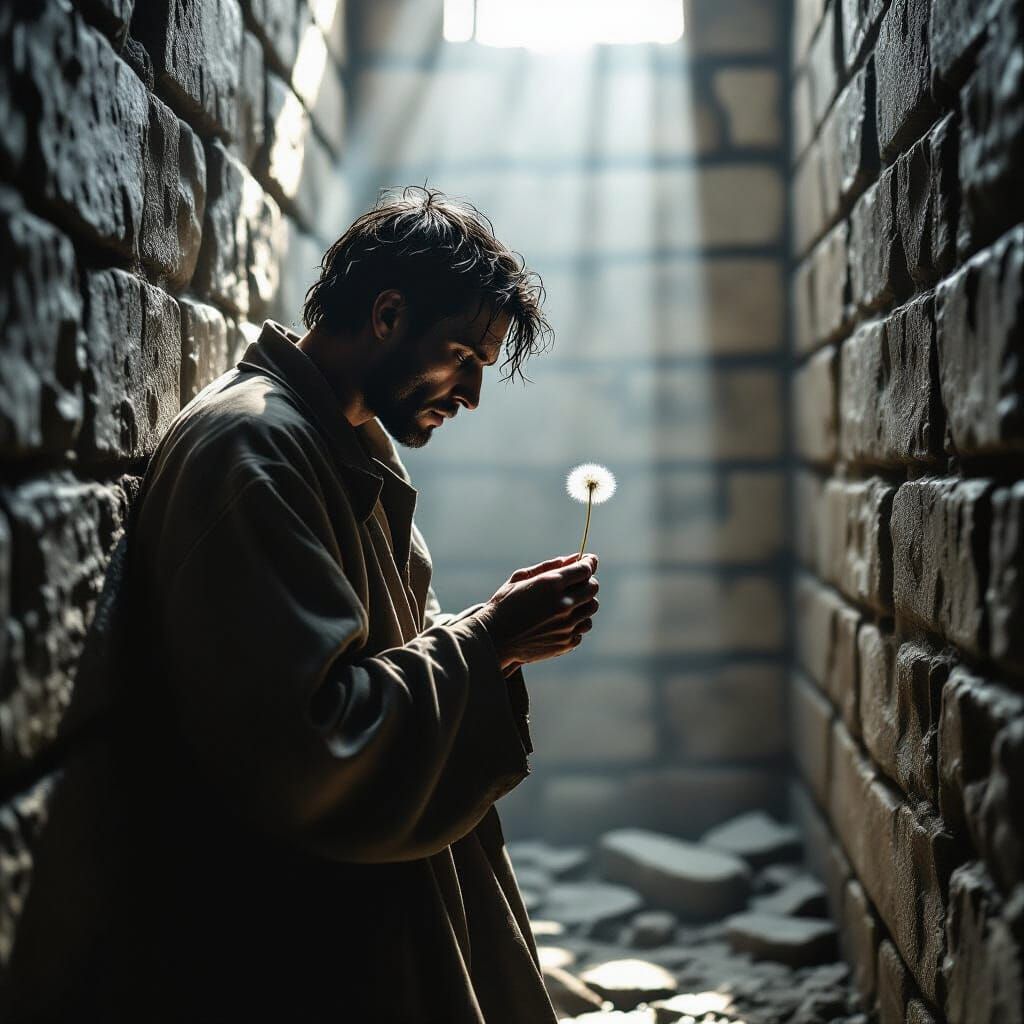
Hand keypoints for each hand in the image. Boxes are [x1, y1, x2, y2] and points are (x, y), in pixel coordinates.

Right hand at [474, 553, 599, 670]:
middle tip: (577, 583)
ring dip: (583, 603)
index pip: (585, 570)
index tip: (589, 561)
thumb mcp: (521, 578)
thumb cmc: (505, 604)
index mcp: (551, 584)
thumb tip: (575, 557)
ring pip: (591, 609)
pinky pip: (583, 629)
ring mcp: (566, 625)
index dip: (589, 563)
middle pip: (593, 588)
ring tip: (568, 603)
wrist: (494, 638)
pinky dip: (576, 623)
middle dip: (587, 582)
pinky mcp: (565, 642)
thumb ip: (550, 565)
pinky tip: (562, 621)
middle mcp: (563, 604)